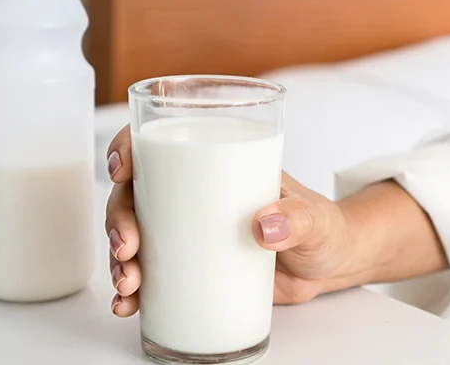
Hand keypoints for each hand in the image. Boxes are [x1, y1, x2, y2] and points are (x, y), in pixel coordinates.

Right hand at [103, 125, 361, 316]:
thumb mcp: (316, 218)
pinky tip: (127, 305)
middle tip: (129, 249)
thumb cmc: (323, 226)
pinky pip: (151, 275)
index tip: (121, 171)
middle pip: (135, 194)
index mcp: (219, 165)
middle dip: (119, 220)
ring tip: (129, 286)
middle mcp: (195, 195)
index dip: (129, 149)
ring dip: (119, 260)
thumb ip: (299, 219)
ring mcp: (190, 233)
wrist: (330, 265)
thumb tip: (265, 226)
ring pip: (134, 237)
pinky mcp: (194, 268)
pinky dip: (132, 290)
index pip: (162, 144)